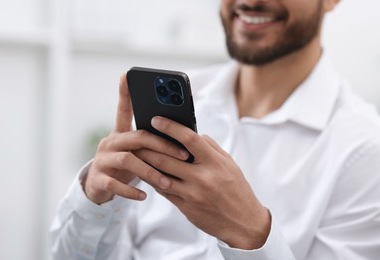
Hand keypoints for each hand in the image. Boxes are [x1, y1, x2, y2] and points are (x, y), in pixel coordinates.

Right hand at [83, 74, 188, 203]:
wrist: (98, 187)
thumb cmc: (125, 166)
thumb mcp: (136, 152)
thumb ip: (150, 142)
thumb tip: (182, 134)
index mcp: (120, 133)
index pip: (123, 110)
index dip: (125, 93)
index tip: (127, 74)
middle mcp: (110, 142)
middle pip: (137, 137)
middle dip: (162, 145)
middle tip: (183, 155)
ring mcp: (102, 160)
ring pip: (128, 160)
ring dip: (150, 171)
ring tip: (167, 182)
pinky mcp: (98, 179)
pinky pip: (115, 184)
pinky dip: (131, 190)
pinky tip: (145, 197)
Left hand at [134, 116, 270, 249]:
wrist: (243, 223)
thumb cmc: (237, 190)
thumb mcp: (229, 164)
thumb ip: (211, 147)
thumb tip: (194, 134)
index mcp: (214, 162)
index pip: (189, 138)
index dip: (170, 127)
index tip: (156, 120)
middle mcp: (202, 177)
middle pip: (166, 158)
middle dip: (148, 147)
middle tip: (137, 138)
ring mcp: (192, 193)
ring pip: (160, 176)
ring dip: (145, 164)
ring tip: (136, 154)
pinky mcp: (185, 207)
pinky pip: (163, 191)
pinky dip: (153, 180)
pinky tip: (146, 172)